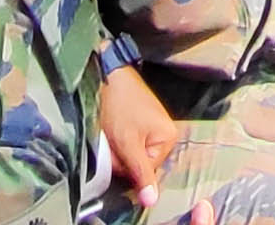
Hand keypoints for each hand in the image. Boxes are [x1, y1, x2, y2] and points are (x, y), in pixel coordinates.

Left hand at [98, 64, 184, 210]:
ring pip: (132, 153)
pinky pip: (130, 141)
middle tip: (113, 137)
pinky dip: (119, 137)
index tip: (117, 150)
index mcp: (169, 138)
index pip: (146, 172)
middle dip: (123, 157)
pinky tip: (114, 124)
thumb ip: (140, 172)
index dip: (127, 167)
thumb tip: (152, 201)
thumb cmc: (119, 104)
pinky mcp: (141, 120)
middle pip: (140, 162)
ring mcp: (153, 126)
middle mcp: (165, 133)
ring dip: (119, 147)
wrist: (106, 73)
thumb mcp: (127, 143)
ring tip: (112, 128)